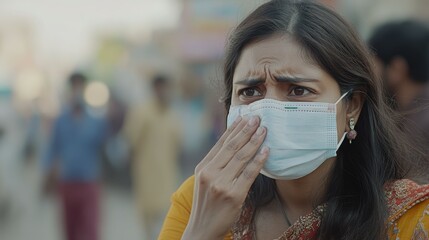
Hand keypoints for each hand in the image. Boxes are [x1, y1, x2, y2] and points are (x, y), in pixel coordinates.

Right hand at [182, 116, 268, 239]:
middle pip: (232, 147)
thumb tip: (233, 143)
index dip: (234, 129)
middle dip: (246, 131)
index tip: (244, 117)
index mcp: (203, 168)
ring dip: (255, 141)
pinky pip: (249, 173)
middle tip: (257, 118)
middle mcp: (210, 173)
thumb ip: (216, 163)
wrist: (202, 229)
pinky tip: (266, 151)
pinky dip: (259, 160)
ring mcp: (222, 184)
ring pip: (242, 157)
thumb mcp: (205, 181)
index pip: (221, 144)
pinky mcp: (234, 195)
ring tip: (264, 130)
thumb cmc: (207, 204)